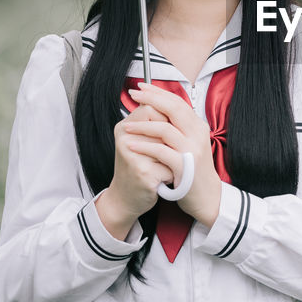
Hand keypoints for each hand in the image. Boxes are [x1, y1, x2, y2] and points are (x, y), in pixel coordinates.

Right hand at [102, 101, 176, 234]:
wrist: (125, 198)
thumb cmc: (139, 167)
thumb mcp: (141, 141)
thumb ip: (153, 122)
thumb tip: (177, 103)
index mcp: (124, 127)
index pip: (151, 107)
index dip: (167, 117)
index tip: (171, 130)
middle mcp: (125, 138)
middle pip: (162, 125)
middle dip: (171, 141)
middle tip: (169, 151)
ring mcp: (133, 155)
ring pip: (169, 147)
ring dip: (173, 158)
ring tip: (164, 166)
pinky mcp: (143, 172)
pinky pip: (170, 166)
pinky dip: (172, 174)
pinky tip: (162, 179)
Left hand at [125, 83, 222, 226]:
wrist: (207, 196)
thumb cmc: (192, 169)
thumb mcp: (189, 143)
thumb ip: (178, 127)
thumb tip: (158, 108)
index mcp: (198, 126)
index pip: (178, 101)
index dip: (159, 92)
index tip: (142, 87)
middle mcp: (198, 134)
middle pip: (173, 108)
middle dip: (151, 99)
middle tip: (133, 93)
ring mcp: (192, 149)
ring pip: (165, 129)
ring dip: (142, 125)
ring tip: (126, 126)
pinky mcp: (184, 166)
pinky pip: (160, 151)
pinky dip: (144, 146)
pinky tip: (131, 145)